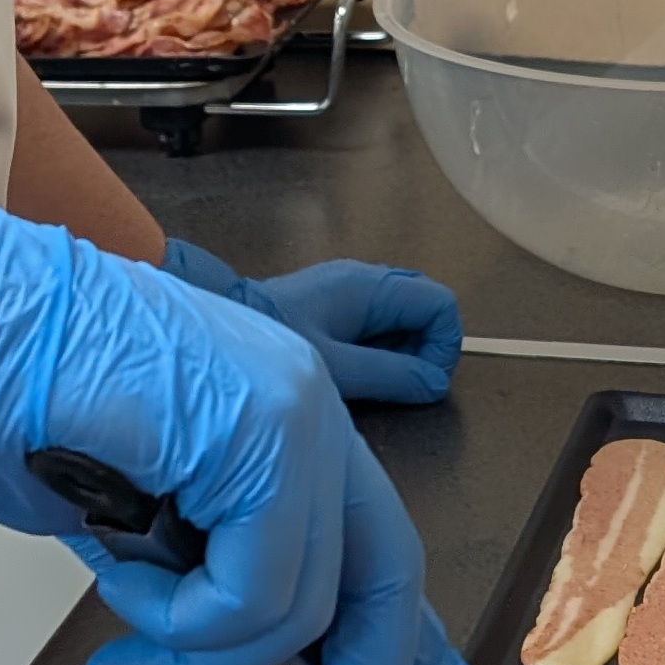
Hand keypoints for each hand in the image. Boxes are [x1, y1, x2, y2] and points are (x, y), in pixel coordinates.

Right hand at [0, 137, 470, 664]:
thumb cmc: (10, 399)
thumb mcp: (131, 513)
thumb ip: (199, 563)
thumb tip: (235, 643)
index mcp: (282, 416)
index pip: (376, 538)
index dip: (407, 630)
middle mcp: (306, 406)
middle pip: (381, 575)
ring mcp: (292, 413)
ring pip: (296, 606)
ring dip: (196, 654)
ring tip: (120, 641)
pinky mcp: (261, 434)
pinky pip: (250, 594)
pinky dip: (179, 621)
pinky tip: (119, 577)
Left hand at [161, 239, 461, 405]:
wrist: (221, 324)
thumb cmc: (272, 340)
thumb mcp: (336, 368)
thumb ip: (389, 375)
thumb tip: (432, 384)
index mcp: (371, 287)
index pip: (441, 304)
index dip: (444, 345)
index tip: (424, 380)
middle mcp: (367, 280)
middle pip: (427, 308)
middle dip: (425, 348)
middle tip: (401, 381)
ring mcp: (351, 290)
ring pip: (405, 317)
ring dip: (403, 351)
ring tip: (373, 378)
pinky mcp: (336, 304)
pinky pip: (379, 323)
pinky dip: (381, 348)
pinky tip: (356, 369)